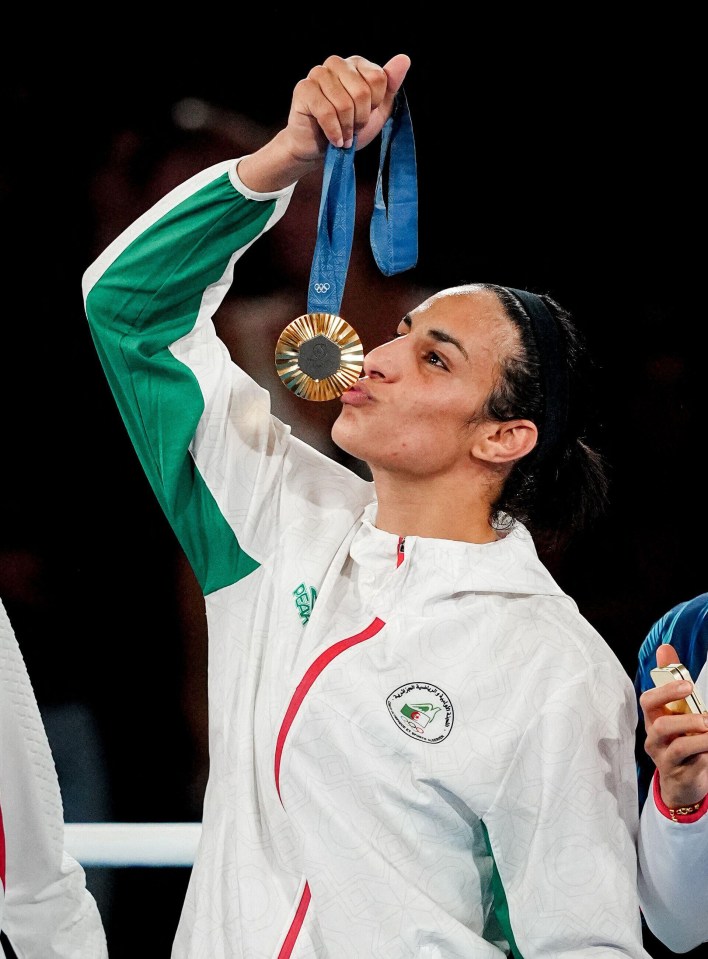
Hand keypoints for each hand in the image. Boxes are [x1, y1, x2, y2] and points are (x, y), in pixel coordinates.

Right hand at [238, 53, 410, 191]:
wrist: (319, 149)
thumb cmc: (348, 128)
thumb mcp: (377, 111)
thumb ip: (390, 86)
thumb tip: (404, 59)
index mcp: (356, 64)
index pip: (378, 78)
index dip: (375, 105)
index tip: (366, 115)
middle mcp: (336, 63)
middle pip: (362, 92)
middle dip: (360, 119)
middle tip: (353, 129)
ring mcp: (318, 74)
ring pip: (344, 104)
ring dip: (347, 128)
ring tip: (343, 135)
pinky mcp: (303, 89)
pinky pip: (326, 112)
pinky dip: (334, 132)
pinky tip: (334, 139)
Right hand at [640, 643, 707, 807]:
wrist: (681, 781)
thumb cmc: (679, 738)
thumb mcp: (676, 711)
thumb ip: (671, 680)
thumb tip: (664, 647)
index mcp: (653, 718)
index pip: (648, 701)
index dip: (665, 692)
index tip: (687, 684)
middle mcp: (654, 738)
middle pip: (661, 725)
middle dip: (685, 719)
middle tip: (706, 717)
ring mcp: (665, 758)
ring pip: (678, 747)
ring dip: (700, 738)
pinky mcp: (679, 775)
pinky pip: (695, 763)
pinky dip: (707, 754)